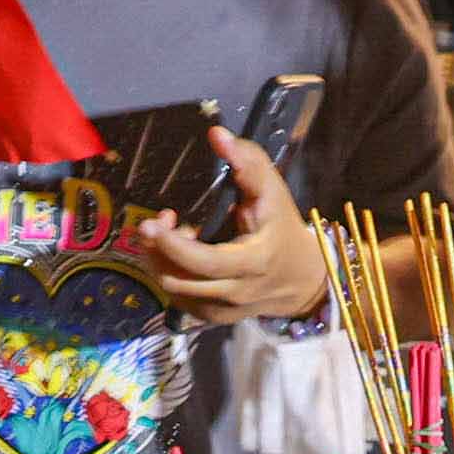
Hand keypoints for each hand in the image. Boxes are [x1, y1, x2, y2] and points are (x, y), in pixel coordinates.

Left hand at [130, 129, 334, 323]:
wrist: (300, 278)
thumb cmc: (282, 228)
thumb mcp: (273, 191)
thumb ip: (247, 161)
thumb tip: (217, 135)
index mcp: (254, 261)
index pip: (206, 262)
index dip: (173, 246)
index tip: (153, 224)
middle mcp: (237, 291)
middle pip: (180, 281)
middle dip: (157, 251)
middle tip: (153, 223)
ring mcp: (224, 309)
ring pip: (175, 292)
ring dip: (161, 262)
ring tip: (169, 236)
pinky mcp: (214, 317)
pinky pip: (179, 301)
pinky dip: (170, 276)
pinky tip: (178, 256)